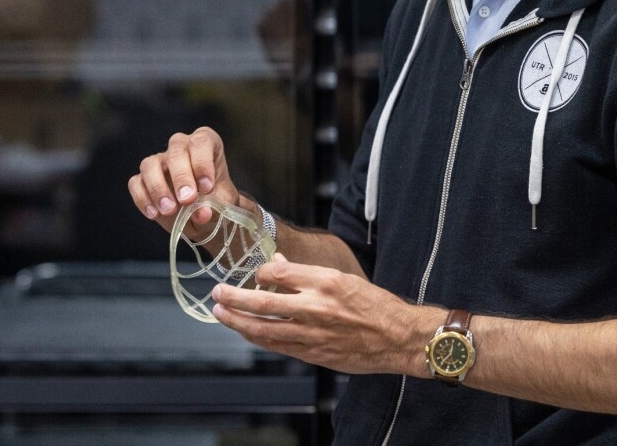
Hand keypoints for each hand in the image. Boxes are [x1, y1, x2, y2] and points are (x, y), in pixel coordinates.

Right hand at [127, 126, 240, 237]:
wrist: (205, 217)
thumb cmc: (216, 201)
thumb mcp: (222, 205)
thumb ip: (214, 206)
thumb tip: (201, 213)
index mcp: (205, 144)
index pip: (202, 142)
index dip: (203, 163)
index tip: (207, 188)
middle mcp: (181, 147)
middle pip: (175, 151)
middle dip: (181, 177)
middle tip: (187, 200)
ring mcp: (160, 162)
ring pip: (150, 164)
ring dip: (158, 188)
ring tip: (169, 210)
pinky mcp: (143, 179)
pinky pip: (136, 182)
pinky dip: (143, 198)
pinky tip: (154, 214)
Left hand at [211, 253, 441, 376]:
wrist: (398, 337)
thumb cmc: (375, 306)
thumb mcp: (346, 278)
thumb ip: (308, 274)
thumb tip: (278, 263)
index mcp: (327, 281)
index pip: (279, 272)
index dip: (260, 273)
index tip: (255, 274)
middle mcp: (318, 306)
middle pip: (263, 302)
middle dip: (234, 298)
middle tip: (218, 293)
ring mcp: (314, 333)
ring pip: (264, 328)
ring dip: (237, 321)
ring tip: (221, 314)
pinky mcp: (314, 354)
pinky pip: (277, 346)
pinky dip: (258, 338)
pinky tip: (246, 332)